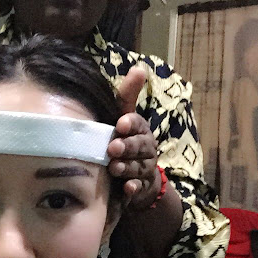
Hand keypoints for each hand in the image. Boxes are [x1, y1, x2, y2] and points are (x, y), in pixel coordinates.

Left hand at [108, 67, 159, 206]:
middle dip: (127, 147)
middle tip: (112, 149)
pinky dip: (134, 188)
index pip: (138, 124)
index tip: (120, 124)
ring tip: (114, 168)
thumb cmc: (124, 141)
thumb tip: (139, 68)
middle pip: (140, 146)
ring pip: (139, 167)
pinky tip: (127, 188)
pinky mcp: (142, 187)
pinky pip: (139, 188)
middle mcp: (146, 148)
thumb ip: (127, 96)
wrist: (136, 176)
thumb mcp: (124, 118)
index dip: (130, 124)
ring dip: (127, 167)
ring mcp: (145, 168)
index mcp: (140, 130)